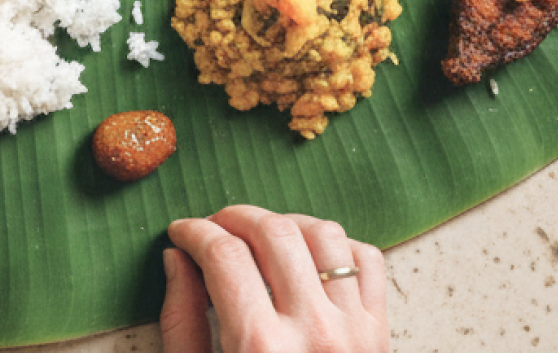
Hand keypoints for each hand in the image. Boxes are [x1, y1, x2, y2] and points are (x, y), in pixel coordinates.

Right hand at [162, 206, 388, 352]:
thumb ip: (182, 320)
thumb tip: (177, 258)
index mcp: (259, 348)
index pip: (223, 255)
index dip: (194, 232)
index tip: (181, 233)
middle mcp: (312, 332)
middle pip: (273, 233)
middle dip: (234, 217)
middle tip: (214, 227)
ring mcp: (354, 331)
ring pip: (324, 235)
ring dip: (286, 222)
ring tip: (260, 235)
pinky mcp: (380, 334)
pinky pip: (368, 260)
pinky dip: (337, 244)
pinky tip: (307, 256)